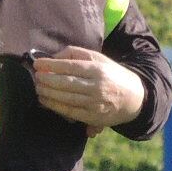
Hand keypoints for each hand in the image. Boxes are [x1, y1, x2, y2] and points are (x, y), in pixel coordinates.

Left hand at [32, 45, 146, 128]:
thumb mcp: (99, 58)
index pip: (70, 66)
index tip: (37, 63)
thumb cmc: (111, 74)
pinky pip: (70, 112)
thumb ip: (76, 53)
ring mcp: (95, 103)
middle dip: (47, 79)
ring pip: (66, 98)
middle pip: (66, 83)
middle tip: (36, 77)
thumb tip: (54, 56)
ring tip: (38, 88)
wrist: (135, 97)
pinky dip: (55, 106)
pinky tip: (45, 100)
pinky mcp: (93, 117)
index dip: (51, 65)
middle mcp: (97, 86)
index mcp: (98, 69)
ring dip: (48, 93)